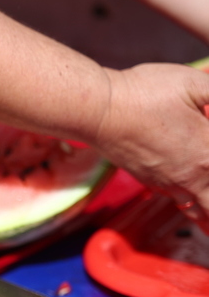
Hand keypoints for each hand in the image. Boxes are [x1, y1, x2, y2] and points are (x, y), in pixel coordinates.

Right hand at [93, 63, 208, 230]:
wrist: (98, 111)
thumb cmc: (142, 94)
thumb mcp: (195, 84)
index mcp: (207, 154)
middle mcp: (191, 176)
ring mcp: (168, 182)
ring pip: (200, 212)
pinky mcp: (149, 180)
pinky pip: (179, 201)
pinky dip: (193, 205)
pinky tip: (195, 201)